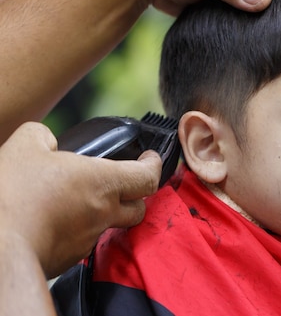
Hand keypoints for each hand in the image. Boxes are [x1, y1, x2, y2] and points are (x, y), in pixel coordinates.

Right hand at [0, 122, 160, 277]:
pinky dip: (77, 230)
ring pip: (109, 225)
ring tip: (81, 201)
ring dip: (104, 214)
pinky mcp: (69, 258)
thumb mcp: (25, 147)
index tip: (149, 158)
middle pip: (139, 208)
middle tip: (125, 184)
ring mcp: (88, 239)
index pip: (148, 176)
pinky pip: (83, 242)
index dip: (153, 165)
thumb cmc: (13, 196)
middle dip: (138, 195)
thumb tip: (48, 141)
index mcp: (103, 183)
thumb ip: (43, 136)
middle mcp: (103, 213)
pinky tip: (56, 221)